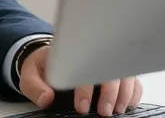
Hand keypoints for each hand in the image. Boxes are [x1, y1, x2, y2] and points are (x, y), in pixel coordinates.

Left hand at [18, 45, 142, 115]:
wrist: (49, 58)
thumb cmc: (44, 66)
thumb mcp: (30, 74)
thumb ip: (35, 86)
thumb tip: (46, 98)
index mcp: (71, 53)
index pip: (82, 66)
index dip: (84, 88)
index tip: (82, 106)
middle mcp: (92, 55)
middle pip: (109, 69)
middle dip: (109, 93)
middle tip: (104, 111)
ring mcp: (105, 62)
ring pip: (124, 73)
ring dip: (124, 93)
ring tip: (117, 110)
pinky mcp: (115, 71)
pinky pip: (132, 79)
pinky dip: (133, 91)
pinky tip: (128, 104)